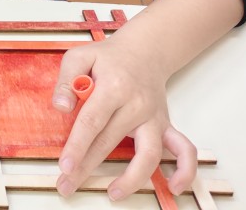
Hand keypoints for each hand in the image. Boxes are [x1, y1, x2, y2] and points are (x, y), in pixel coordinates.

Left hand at [53, 35, 197, 200]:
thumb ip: (66, 81)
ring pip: (149, 153)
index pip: (92, 121)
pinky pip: (184, 150)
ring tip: (113, 194)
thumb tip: (61, 107)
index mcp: (113, 86)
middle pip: (111, 141)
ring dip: (132, 178)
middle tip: (67, 186)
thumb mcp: (79, 57)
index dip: (77, 146)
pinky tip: (174, 187)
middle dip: (87, 168)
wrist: (144, 52)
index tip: (65, 166)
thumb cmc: (107, 58)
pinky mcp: (166, 125)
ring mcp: (154, 117)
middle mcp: (137, 104)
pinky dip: (185, 170)